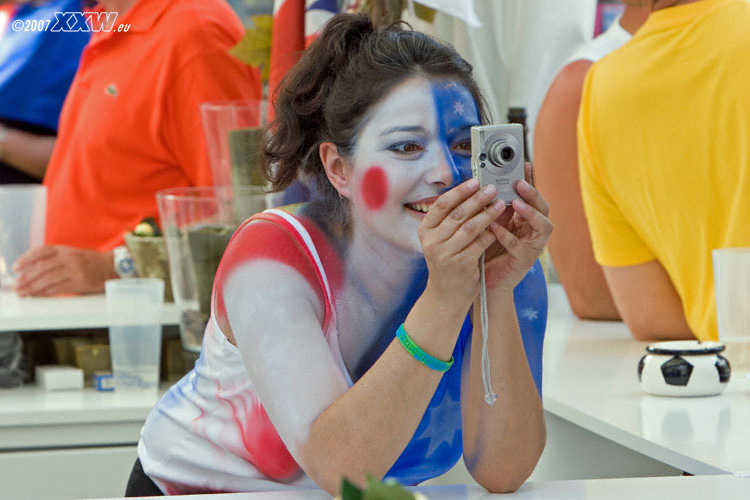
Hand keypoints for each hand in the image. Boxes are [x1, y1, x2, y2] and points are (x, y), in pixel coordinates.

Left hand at [13, 245, 116, 296]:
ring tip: (23, 293)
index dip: (26, 259)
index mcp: (65, 250)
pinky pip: (59, 287)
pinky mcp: (80, 282)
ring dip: (33, 287)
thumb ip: (54, 260)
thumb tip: (32, 271)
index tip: (16, 268)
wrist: (111, 267)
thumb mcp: (71, 255)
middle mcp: (69, 258)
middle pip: (42, 267)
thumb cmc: (90, 263)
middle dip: (26, 278)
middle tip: (17, 286)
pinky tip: (38, 295)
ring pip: (48, 279)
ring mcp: (75, 270)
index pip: (41, 251)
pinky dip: (46, 292)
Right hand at [418, 179, 507, 312]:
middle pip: (457, 214)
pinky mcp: (461, 264)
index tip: (474, 182)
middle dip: (477, 199)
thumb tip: (470, 193)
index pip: (440, 205)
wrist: (446, 296)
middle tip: (492, 189)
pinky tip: (501, 226)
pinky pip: (480, 243)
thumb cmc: (446, 263)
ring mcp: (446, 254)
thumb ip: (450, 220)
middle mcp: (432, 242)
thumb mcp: (440, 241)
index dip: (458, 192)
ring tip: (501, 204)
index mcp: (425, 231)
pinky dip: (492, 233)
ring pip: (471, 227)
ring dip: (488, 214)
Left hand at [483, 163, 552, 293]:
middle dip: (533, 194)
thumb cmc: (488, 250)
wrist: (485, 280)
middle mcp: (533, 230)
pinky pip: (519, 246)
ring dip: (530, 213)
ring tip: (516, 203)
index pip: (531, 196)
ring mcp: (532, 245)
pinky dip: (507, 236)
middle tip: (520, 183)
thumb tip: (487, 184)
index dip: (530, 180)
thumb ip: (493, 208)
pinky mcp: (524, 260)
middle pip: (543, 208)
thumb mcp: (490, 223)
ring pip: (543, 226)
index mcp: (525, 219)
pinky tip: (494, 228)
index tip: (524, 164)